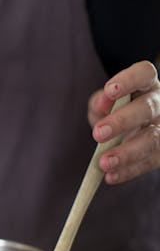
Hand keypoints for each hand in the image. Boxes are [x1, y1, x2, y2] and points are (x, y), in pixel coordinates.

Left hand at [88, 61, 159, 183]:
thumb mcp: (105, 102)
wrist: (130, 129)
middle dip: (121, 121)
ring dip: (127, 153)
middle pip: (147, 108)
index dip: (128, 80)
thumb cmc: (116, 110)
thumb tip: (102, 105)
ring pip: (152, 139)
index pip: (144, 73)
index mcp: (146, 84)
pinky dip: (128, 171)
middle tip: (98, 134)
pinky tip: (110, 177)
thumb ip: (100, 102)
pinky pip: (149, 163)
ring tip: (103, 163)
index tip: (109, 90)